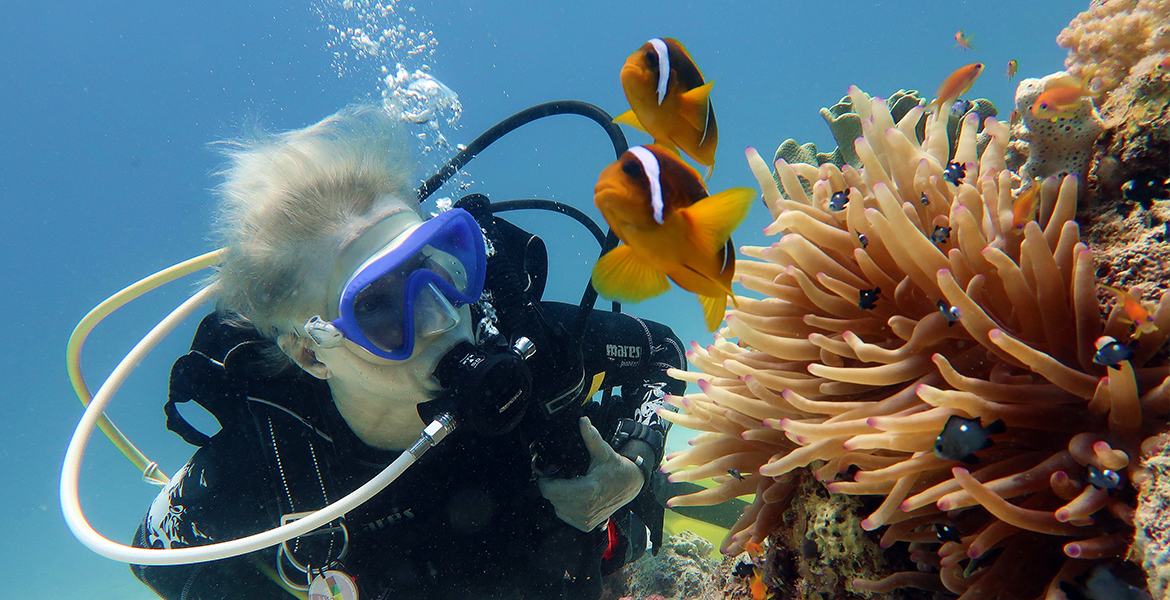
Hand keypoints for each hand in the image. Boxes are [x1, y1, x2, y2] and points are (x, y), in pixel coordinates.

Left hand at [537, 417, 644, 531]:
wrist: (631, 486)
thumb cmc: (616, 468)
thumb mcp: (603, 452)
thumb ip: (591, 437)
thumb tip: (583, 421)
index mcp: (587, 491)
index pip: (550, 491)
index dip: (545, 479)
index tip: (550, 471)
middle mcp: (585, 509)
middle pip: (552, 498)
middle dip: (553, 486)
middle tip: (562, 475)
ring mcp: (586, 520)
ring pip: (557, 507)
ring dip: (559, 497)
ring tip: (572, 484)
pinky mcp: (586, 526)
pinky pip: (565, 515)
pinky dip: (566, 506)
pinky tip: (576, 496)